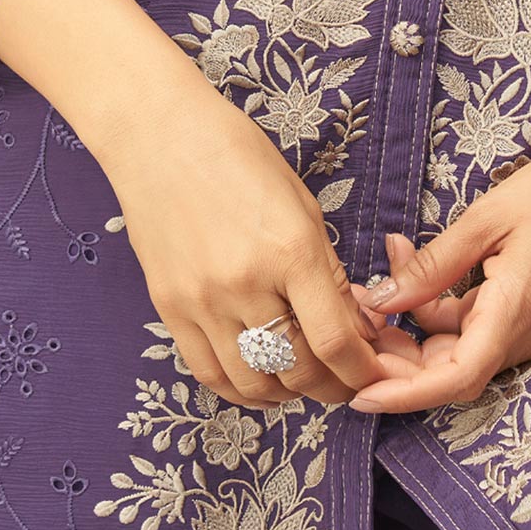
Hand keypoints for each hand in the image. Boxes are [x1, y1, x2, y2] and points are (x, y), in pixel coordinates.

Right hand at [107, 89, 392, 412]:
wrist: (159, 136)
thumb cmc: (237, 157)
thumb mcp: (302, 205)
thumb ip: (328, 271)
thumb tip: (356, 327)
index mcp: (291, 250)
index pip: (335, 341)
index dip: (360, 371)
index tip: (371, 374)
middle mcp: (246, 283)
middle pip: (298, 369)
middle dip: (331, 386)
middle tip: (344, 381)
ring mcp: (202, 301)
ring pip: (253, 381)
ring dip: (287, 393)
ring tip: (303, 382)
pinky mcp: (169, 309)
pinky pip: (208, 372)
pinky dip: (240, 389)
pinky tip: (259, 381)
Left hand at [346, 133, 530, 414]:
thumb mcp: (486, 219)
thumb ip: (433, 266)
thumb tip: (380, 301)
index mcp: (514, 313)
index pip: (454, 378)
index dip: (403, 394)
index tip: (359, 394)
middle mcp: (521, 333)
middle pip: (446, 371)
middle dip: (393, 356)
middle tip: (349, 316)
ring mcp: (524, 326)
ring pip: (453, 347)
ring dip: (409, 324)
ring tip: (373, 276)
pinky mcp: (522, 311)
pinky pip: (468, 325)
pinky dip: (432, 305)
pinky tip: (407, 261)